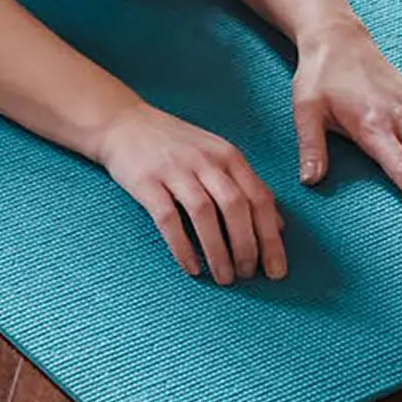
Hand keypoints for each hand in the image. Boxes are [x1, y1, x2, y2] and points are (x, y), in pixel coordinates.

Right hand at [97, 102, 286, 284]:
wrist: (123, 123)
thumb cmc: (175, 145)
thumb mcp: (217, 156)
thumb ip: (246, 187)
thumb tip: (279, 226)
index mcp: (227, 155)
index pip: (259, 198)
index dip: (271, 238)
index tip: (275, 270)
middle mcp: (204, 159)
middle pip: (235, 206)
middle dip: (246, 247)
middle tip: (247, 276)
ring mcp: (174, 169)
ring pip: (204, 214)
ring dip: (218, 251)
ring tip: (224, 278)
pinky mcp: (146, 181)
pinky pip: (168, 218)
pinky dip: (182, 246)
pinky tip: (191, 267)